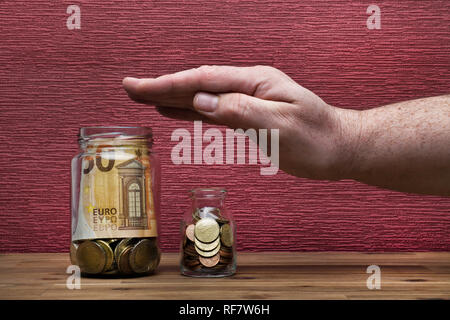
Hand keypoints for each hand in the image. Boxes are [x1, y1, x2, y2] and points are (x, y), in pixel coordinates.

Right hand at [122, 65, 359, 179]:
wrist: (339, 148)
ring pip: (203, 98)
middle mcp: (249, 87)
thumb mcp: (280, 126)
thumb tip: (201, 102)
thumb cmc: (316, 139)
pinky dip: (192, 112)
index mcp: (256, 82)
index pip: (203, 81)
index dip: (168, 84)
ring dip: (173, 98)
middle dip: (163, 87)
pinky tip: (177, 112)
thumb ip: (239, 112)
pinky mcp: (250, 116)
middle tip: (131, 89)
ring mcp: (249, 100)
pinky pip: (214, 112)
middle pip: (198, 85)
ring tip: (146, 98)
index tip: (139, 86)